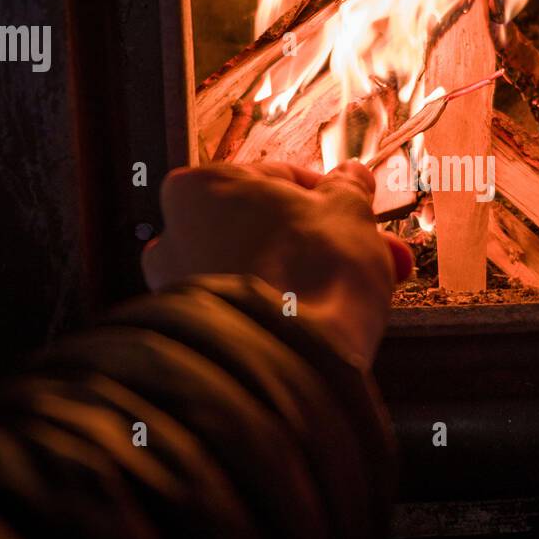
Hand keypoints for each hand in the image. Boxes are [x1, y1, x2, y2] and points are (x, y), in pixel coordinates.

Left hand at [141, 161, 412, 367]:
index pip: (279, 179)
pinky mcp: (196, 332)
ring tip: (343, 293)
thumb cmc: (312, 275)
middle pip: (266, 228)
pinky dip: (276, 310)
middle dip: (316, 242)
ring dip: (297, 276)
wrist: (291, 361)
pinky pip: (245, 309)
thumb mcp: (349, 212)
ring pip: (255, 269)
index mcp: (205, 185)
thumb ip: (348, 189)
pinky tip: (314, 319)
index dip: (327, 199)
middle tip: (360, 255)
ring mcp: (180, 288)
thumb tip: (351, 178)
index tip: (352, 214)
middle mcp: (178, 234)